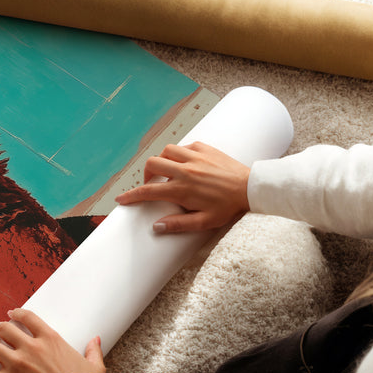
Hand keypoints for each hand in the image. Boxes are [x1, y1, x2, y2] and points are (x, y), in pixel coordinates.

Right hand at [115, 141, 250, 233]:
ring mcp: (195, 157)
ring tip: (167, 171)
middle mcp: (185, 170)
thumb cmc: (228, 207)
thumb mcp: (204, 222)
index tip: (121, 199)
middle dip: (146, 174)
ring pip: (166, 150)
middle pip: (152, 164)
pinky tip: (185, 163)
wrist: (251, 188)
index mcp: (182, 189)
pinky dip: (179, 153)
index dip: (131, 195)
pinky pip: (184, 146)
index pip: (148, 191)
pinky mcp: (205, 148)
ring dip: (162, 160)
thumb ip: (179, 224)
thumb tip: (156, 227)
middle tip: (152, 184)